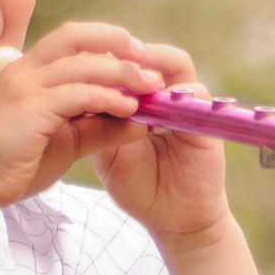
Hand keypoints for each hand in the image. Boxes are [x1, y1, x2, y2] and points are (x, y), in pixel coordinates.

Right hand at [0, 22, 160, 208]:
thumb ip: (99, 127)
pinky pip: (78, 94)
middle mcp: (24, 70)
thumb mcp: (66, 141)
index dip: (106, 42)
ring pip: (81, 64)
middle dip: (116, 42)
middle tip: (148, 58)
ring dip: (121, 72)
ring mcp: (24, 86)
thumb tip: (140, 119)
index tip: (137, 55)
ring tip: (150, 85)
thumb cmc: (15, 165)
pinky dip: (107, 98)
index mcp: (28, 72)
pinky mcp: (30, 108)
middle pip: (75, 36)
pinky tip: (129, 108)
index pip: (70, 40)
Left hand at [91, 39, 229, 243]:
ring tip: (122, 71)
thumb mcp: (107, 154)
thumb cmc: (141, 190)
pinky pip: (195, 92)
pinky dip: (173, 90)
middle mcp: (164, 97)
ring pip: (173, 62)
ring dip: (148, 62)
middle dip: (121, 53)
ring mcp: (186, 105)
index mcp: (140, 102)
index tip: (72, 65)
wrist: (174, 222)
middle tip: (94, 58)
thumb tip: (69, 95)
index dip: (100, 59)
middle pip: (146, 55)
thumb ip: (96, 125)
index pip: (123, 65)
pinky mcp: (205, 121)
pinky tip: (147, 100)